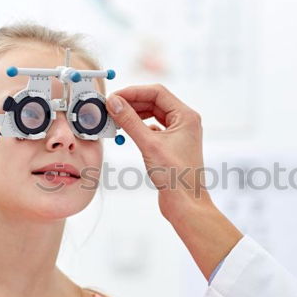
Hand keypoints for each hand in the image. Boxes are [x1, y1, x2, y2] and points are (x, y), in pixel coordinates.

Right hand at [106, 84, 210, 220]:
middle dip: (132, 103)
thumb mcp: (149, 145)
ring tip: (116, 119)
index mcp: (186, 116)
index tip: (114, 97)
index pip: (157, 92)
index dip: (134, 92)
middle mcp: (185, 122)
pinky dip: (140, 128)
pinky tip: (128, 132)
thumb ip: (130, 121)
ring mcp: (179, 134)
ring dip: (135, 115)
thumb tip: (114, 103)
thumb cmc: (176, 176)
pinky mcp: (172, 146)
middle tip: (111, 107)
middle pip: (155, 102)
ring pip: (153, 115)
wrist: (185, 203)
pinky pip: (154, 129)